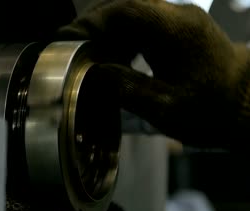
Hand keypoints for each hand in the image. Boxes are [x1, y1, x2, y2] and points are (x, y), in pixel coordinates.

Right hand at [57, 0, 249, 148]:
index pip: (124, 10)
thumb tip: (91, 73)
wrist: (249, 106)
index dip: (91, 22)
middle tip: (72, 48)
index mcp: (176, 30)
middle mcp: (177, 16)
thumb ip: (124, 87)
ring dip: (106, 32)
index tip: (68, 39)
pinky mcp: (178, 29)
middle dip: (93, 25)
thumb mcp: (164, 108)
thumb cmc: (212, 111)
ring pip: (131, 14)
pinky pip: (141, 24)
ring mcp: (179, 20)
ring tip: (88, 56)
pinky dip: (120, 38)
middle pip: (125, 7)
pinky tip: (111, 58)